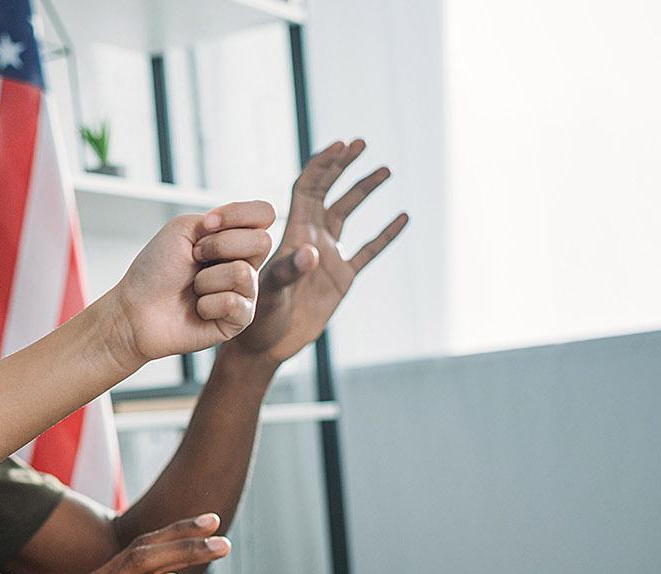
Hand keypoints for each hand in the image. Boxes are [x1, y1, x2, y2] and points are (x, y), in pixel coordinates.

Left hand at [105, 201, 273, 368]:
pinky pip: (235, 303)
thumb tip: (250, 232)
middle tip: (194, 258)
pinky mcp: (239, 320)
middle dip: (219, 246)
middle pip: (262, 242)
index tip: (207, 224)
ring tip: (193, 288)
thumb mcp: (183, 229)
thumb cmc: (155, 271)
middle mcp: (244, 263)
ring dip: (207, 279)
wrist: (135, 309)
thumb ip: (221, 219)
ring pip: (244, 273)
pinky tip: (197, 309)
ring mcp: (244, 292)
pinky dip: (208, 304)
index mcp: (233, 238)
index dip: (239, 214)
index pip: (264, 214)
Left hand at [224, 139, 408, 365]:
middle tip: (361, 141)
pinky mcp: (341, 278)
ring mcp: (328, 257)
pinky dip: (385, 235)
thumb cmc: (258, 318)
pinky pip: (368, 251)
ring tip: (385, 169)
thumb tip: (313, 251)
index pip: (307, 189)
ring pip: (348, 214)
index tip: (340, 144)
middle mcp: (310, 239)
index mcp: (292, 235)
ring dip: (364, 190)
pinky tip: (402, 218)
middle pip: (328, 192)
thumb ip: (288, 271)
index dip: (322, 166)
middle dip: (343, 166)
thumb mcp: (270, 293)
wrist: (265, 345)